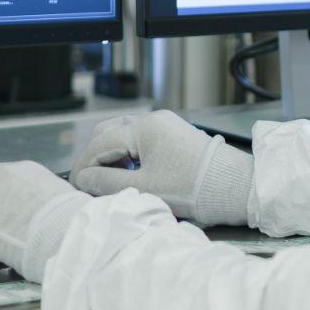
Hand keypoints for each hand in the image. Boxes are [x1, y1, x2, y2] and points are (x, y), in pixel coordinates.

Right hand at [70, 110, 254, 226]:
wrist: (234, 188)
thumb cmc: (192, 188)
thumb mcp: (144, 188)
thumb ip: (107, 183)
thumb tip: (84, 179)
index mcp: (144, 127)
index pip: (100, 143)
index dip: (83, 165)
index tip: (75, 185)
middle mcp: (154, 120)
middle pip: (110, 133)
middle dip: (96, 157)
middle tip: (89, 183)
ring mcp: (167, 126)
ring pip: (126, 136)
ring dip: (112, 157)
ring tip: (109, 183)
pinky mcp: (176, 137)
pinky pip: (142, 141)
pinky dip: (129, 156)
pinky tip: (130, 176)